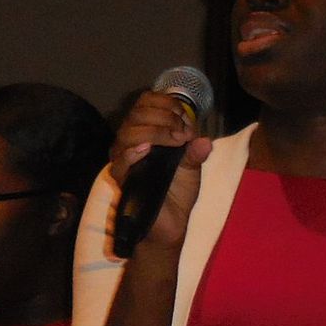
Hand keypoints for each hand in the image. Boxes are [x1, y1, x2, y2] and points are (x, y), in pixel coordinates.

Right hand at [111, 88, 210, 247]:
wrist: (171, 223)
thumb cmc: (178, 193)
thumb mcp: (193, 167)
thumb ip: (196, 151)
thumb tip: (204, 141)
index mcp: (148, 133)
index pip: (146, 102)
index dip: (165, 102)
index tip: (185, 118)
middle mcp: (133, 142)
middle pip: (137, 113)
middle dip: (164, 116)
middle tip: (183, 132)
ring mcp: (126, 160)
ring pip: (129, 132)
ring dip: (155, 131)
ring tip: (174, 141)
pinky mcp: (123, 179)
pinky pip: (121, 160)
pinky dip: (133, 152)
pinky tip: (147, 150)